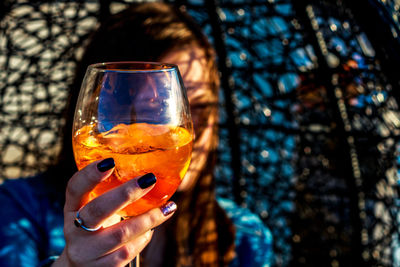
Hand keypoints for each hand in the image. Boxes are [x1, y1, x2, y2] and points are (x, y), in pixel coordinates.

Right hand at [53, 158, 176, 266]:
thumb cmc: (96, 228)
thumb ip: (110, 192)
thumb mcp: (94, 208)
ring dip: (148, 219)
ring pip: (120, 234)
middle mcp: (75, 229)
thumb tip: (149, 170)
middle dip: (126, 193)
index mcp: (72, 208)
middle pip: (97, 210)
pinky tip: (150, 231)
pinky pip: (127, 252)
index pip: (75, 188)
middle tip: (149, 179)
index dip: (89, 175)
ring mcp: (86, 251)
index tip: (110, 161)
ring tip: (167, 209)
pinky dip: (143, 239)